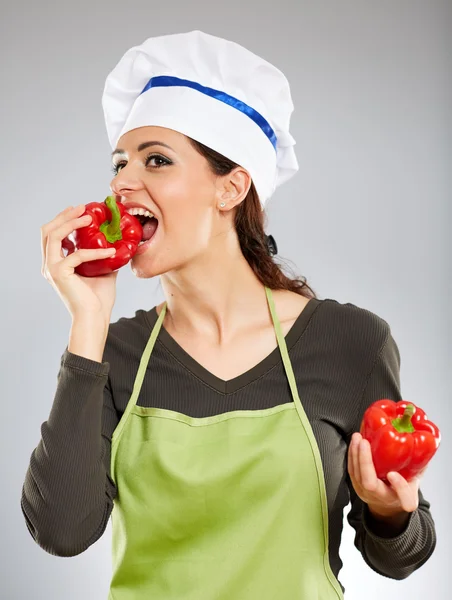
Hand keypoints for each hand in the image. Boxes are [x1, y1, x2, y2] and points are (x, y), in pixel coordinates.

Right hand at [41, 204, 118, 320]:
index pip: (52, 234)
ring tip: (90, 217)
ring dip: (71, 223)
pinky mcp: (59, 274)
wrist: (95, 317)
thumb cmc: (98, 298)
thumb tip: (118, 241)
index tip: (79, 209)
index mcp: (56, 263)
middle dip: (64, 215)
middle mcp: (49, 264)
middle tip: (82, 207)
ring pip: (54, 236)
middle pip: (47, 230)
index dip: (63, 219)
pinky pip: (77, 254)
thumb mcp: (103, 270)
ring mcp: (52, 269)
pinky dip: (95, 251)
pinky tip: (111, 250)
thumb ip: (104, 255)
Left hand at [348, 432, 427, 516]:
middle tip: (365, 442)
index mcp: (403, 499)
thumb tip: (422, 445)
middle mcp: (382, 498)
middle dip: (365, 461)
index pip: (405, 499)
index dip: (400, 487)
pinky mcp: (356, 485)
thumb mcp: (414, 480)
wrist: (387, 503)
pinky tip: (354, 443)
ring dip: (355, 454)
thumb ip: (418, 466)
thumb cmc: (402, 488)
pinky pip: (351, 470)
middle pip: (370, 484)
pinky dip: (352, 455)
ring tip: (357, 437)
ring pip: (357, 475)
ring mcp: (366, 493)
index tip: (394, 473)